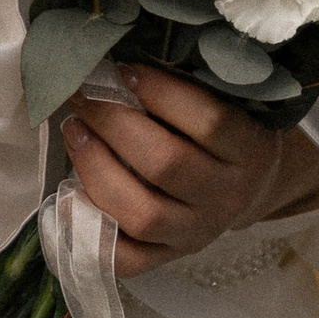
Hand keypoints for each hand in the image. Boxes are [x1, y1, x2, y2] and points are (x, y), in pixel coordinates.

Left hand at [60, 66, 318, 276]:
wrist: (249, 188)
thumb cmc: (227, 131)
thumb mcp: (229, 102)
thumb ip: (190, 86)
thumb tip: (119, 58)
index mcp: (249, 150)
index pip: (209, 122)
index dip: (162, 93)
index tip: (122, 69)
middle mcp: (226, 197)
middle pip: (165, 164)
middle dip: (114, 123)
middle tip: (82, 93)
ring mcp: (196, 234)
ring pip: (142, 212)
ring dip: (97, 167)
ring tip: (73, 130)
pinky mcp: (169, 258)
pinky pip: (126, 259)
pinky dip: (93, 229)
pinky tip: (68, 195)